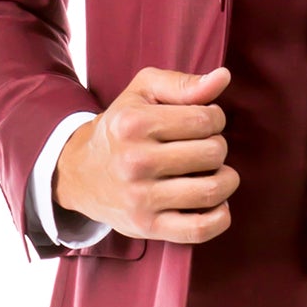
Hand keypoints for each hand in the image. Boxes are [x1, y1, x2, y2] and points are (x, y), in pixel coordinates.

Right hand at [55, 66, 237, 243]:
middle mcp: (135, 162)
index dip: (216, 118)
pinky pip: (199, 229)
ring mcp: (140, 198)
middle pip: (212, 153)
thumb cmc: (121, 128)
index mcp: (133, 124)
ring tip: (215, 174)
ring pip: (212, 190)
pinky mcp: (147, 227)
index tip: (204, 124)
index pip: (205, 119)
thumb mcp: (142, 93)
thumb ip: (182, 84)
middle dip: (217, 148)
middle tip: (204, 149)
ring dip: (225, 180)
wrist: (80, 173)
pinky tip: (217, 203)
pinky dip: (220, 217)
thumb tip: (223, 77)